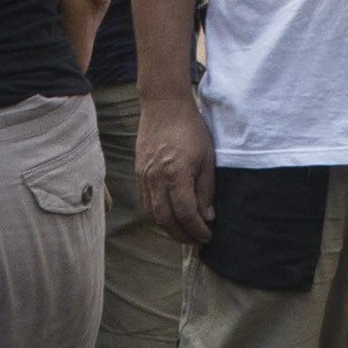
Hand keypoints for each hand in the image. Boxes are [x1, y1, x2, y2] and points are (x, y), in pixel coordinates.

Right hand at [137, 94, 216, 246]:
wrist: (164, 106)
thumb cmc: (190, 129)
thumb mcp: (207, 158)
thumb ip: (207, 190)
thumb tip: (207, 217)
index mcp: (175, 175)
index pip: (185, 213)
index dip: (197, 229)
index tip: (208, 236)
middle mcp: (156, 180)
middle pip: (166, 220)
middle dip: (182, 235)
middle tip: (196, 241)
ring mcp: (144, 177)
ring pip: (152, 215)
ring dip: (168, 229)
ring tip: (183, 233)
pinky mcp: (139, 174)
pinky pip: (145, 203)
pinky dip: (157, 216)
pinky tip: (170, 217)